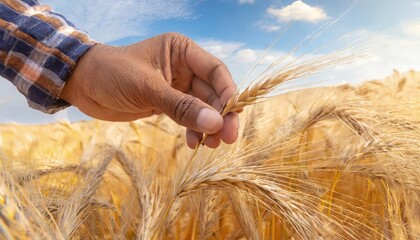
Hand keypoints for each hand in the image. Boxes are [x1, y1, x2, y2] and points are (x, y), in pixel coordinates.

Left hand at [60, 33, 238, 148]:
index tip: (231, 116)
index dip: (227, 93)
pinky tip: (194, 143)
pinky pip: (187, 116)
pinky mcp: (166, 102)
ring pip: (202, 107)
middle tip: (228, 138)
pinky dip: (193, 129)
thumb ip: (181, 106)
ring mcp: (176, 86)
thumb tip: (215, 124)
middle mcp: (183, 67)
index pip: (215, 71)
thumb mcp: (147, 88)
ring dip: (209, 126)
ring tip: (212, 145)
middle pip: (212, 92)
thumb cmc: (111, 74)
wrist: (82, 85)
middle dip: (221, 115)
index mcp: (182, 51)